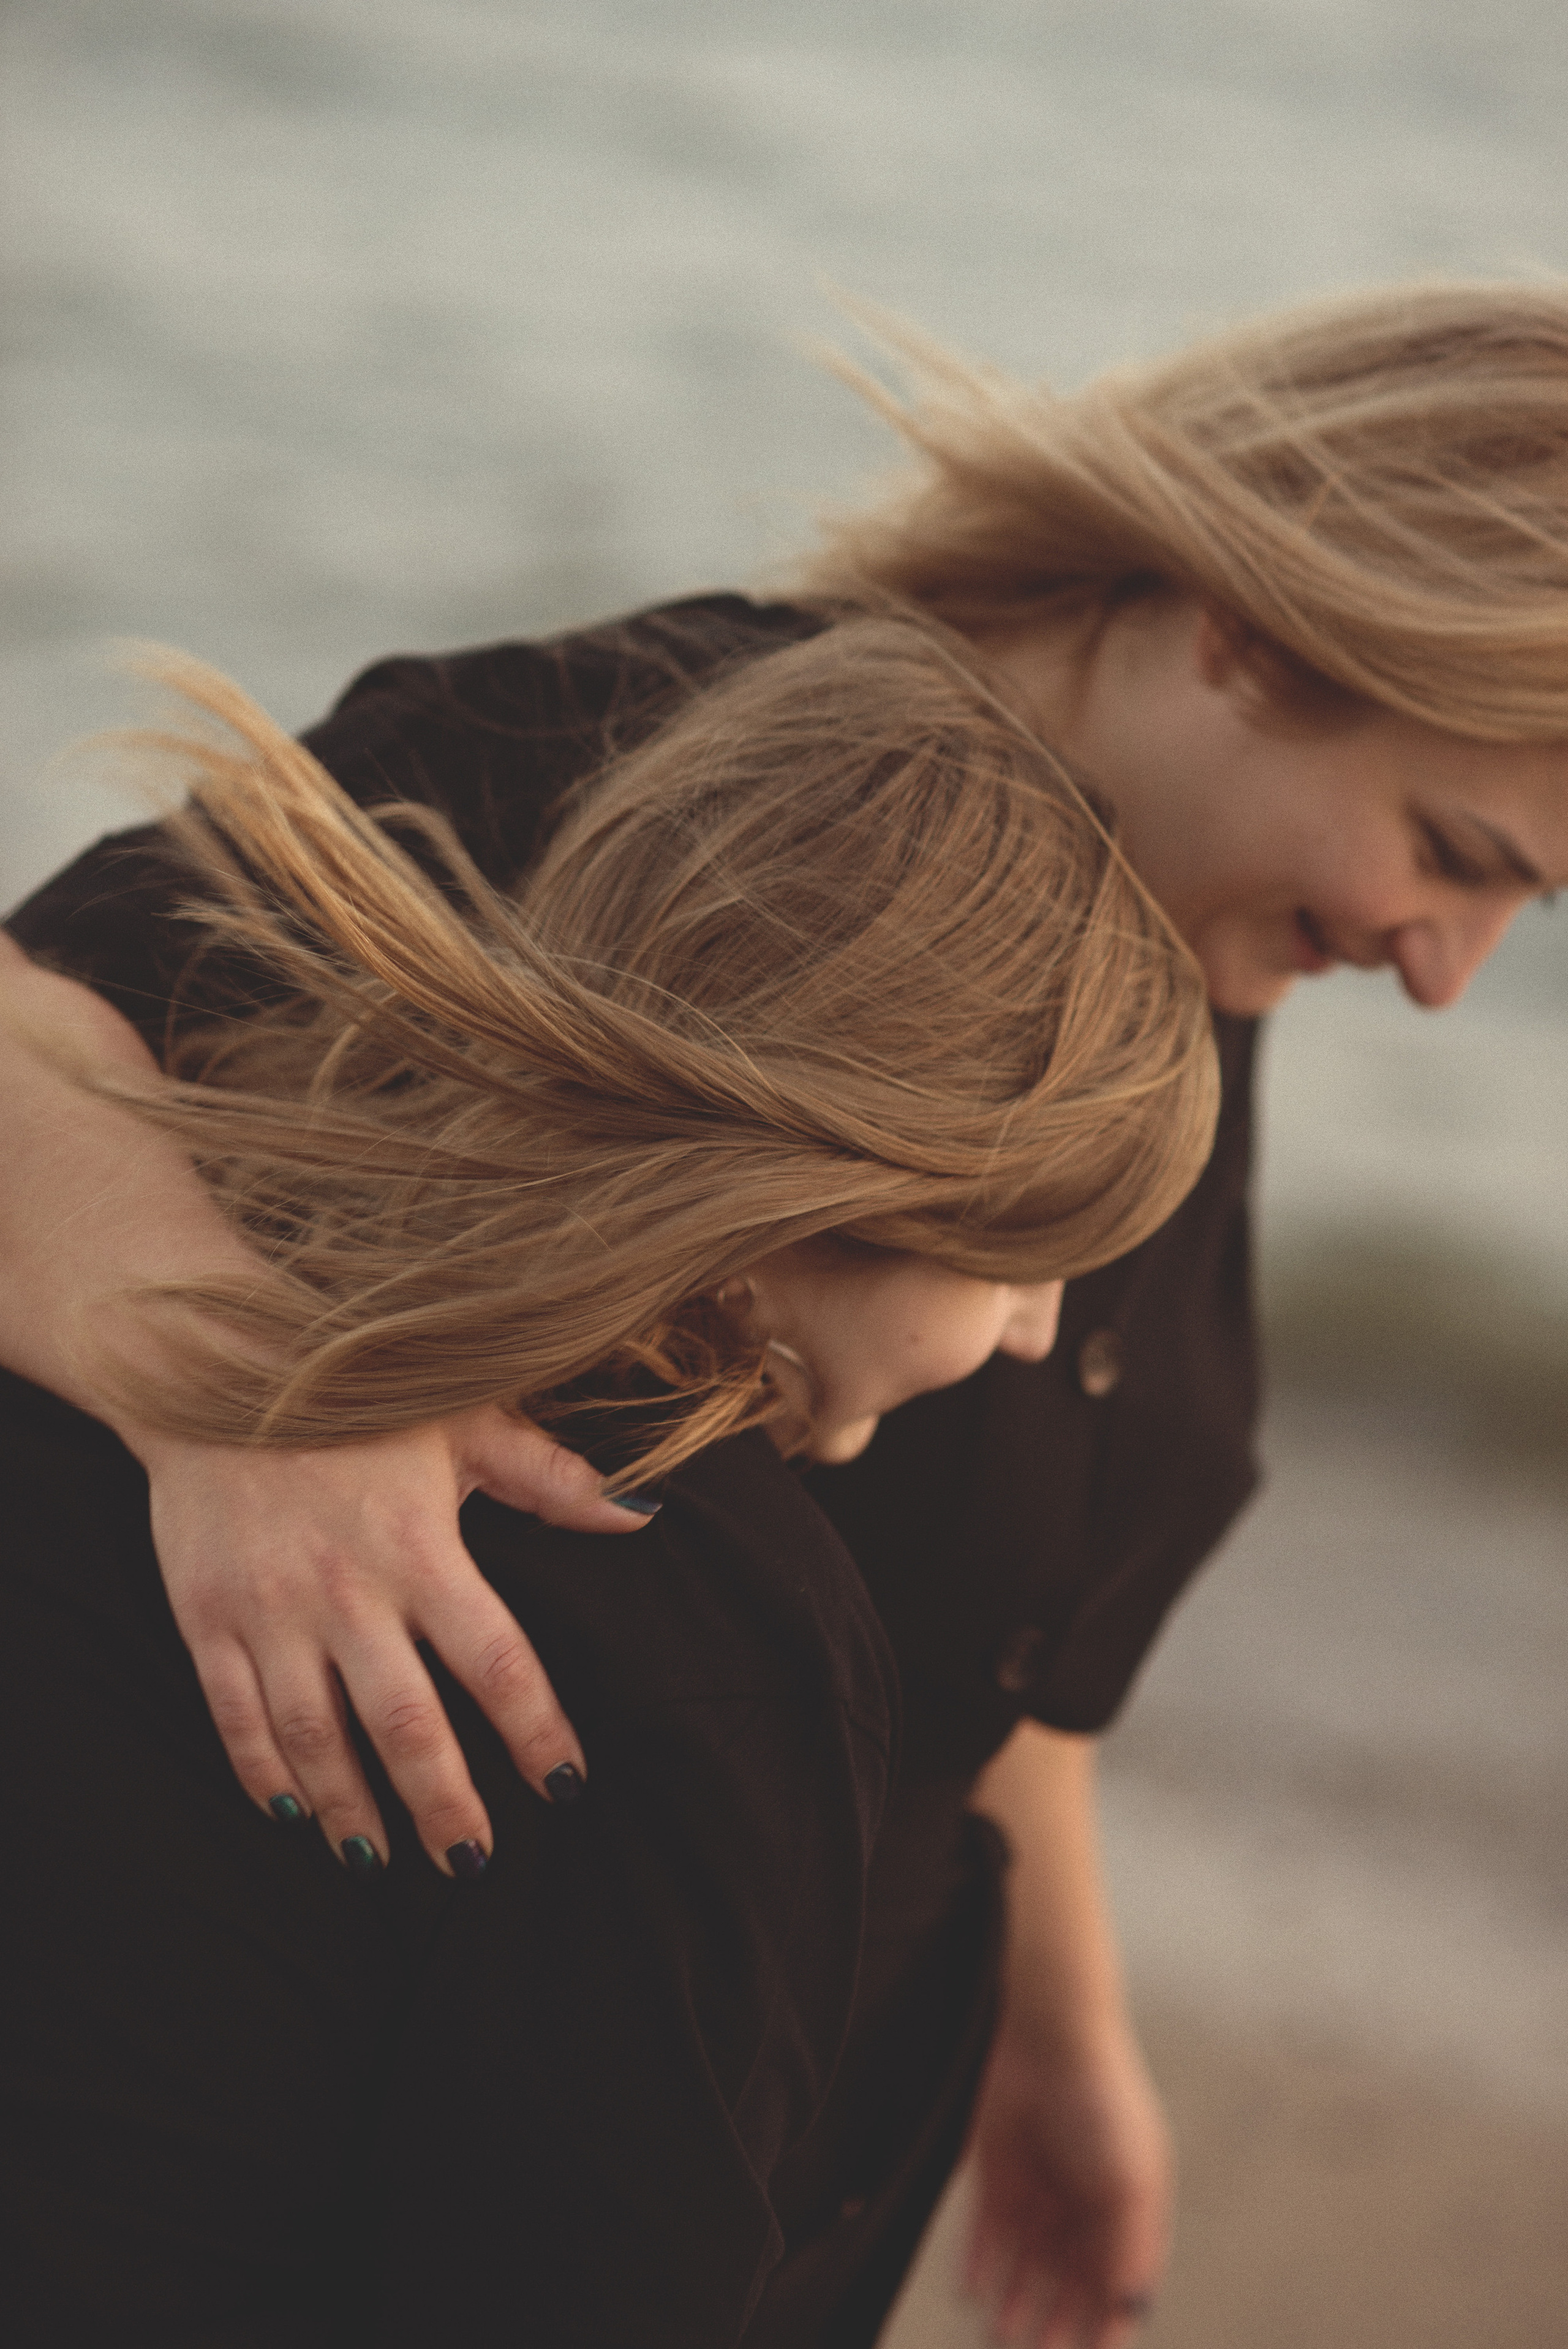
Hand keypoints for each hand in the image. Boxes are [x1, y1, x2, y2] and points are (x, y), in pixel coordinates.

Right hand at [131, 1402, 656, 1872]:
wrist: (211, 1364)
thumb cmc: (359, 1398)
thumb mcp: (465, 1422)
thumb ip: (554, 1479)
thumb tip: (646, 1513)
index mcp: (420, 1547)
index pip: (495, 1661)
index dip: (534, 1730)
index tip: (565, 1784)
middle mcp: (345, 1590)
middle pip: (405, 1724)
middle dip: (444, 1805)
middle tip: (474, 1864)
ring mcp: (268, 1610)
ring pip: (314, 1738)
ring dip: (351, 1811)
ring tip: (382, 1864)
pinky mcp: (204, 1616)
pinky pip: (235, 1717)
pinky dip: (263, 1776)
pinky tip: (294, 1818)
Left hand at [965, 2003, 1172, 2348]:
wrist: (1046, 2032)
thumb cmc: (1103, 2098)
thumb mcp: (1133, 2175)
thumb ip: (1132, 2242)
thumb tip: (1130, 2299)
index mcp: (1126, 2205)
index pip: (1116, 2279)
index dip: (1105, 2319)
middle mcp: (1083, 2201)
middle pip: (1068, 2278)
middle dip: (1055, 2321)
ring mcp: (1039, 2186)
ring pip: (1026, 2262)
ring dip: (1015, 2301)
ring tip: (1000, 2337)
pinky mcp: (998, 2170)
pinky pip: (988, 2229)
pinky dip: (981, 2262)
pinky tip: (972, 2291)